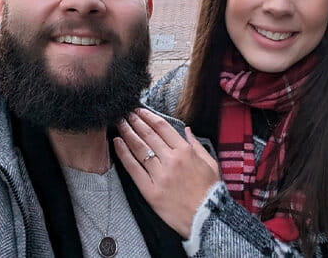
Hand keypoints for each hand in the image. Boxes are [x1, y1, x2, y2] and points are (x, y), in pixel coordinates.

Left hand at [114, 109, 219, 237]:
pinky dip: (123, 154)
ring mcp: (159, 175)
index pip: (162, 127)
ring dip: (127, 133)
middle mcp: (171, 160)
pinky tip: (117, 143)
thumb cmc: (210, 191)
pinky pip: (133, 168)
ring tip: (119, 123)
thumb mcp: (210, 163)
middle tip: (125, 113)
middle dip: (135, 121)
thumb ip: (197, 145)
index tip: (140, 111)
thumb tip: (187, 130)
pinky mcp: (150, 190)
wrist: (206, 217)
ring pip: (139, 148)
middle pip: (148, 135)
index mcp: (185, 151)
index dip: (149, 116)